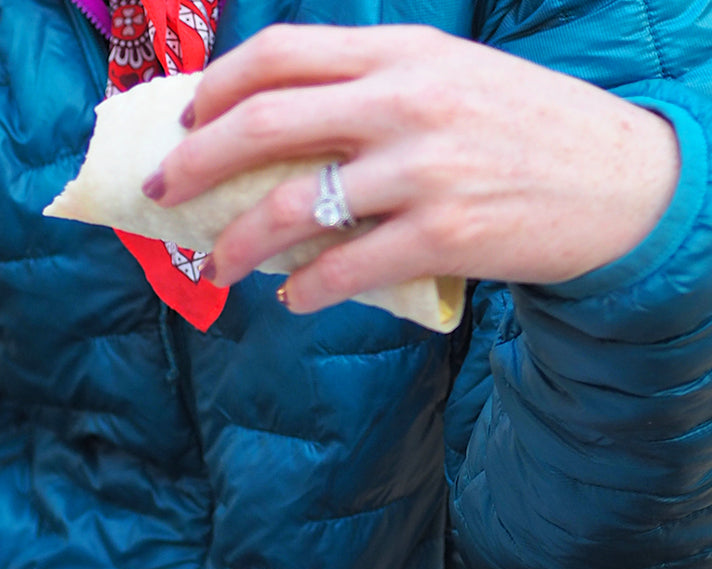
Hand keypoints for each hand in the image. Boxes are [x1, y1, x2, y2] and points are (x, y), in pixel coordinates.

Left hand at [147, 25, 680, 312]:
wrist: (621, 179)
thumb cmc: (522, 130)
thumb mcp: (449, 78)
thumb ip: (371, 90)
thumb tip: (281, 132)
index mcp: (401, 53)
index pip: (279, 55)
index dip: (215, 89)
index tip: (183, 123)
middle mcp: (405, 101)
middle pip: (264, 122)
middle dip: (194, 162)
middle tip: (164, 193)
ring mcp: (423, 170)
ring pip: (291, 207)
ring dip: (236, 245)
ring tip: (217, 267)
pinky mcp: (443, 236)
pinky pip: (343, 270)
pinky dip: (304, 291)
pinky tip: (292, 299)